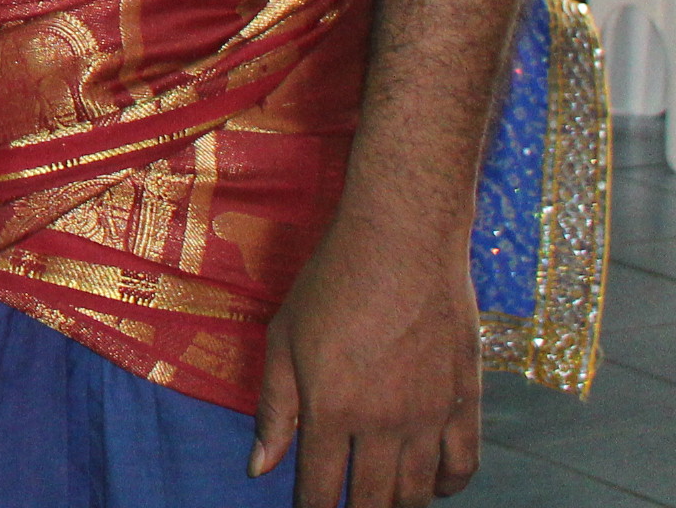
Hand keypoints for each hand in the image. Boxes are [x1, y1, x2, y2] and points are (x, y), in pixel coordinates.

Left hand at [251, 216, 481, 505]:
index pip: (319, 488)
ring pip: (417, 492)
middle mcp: (384, 425)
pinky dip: (447, 486)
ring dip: (398, 505)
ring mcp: (431, 416)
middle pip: (372, 500)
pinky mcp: (466, 401)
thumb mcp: (283, 340)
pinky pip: (464, 465)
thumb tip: (259, 469)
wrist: (403, 243)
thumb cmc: (331, 284)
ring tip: (381, 502)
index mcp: (332, 411)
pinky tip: (431, 487)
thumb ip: (274, 408)